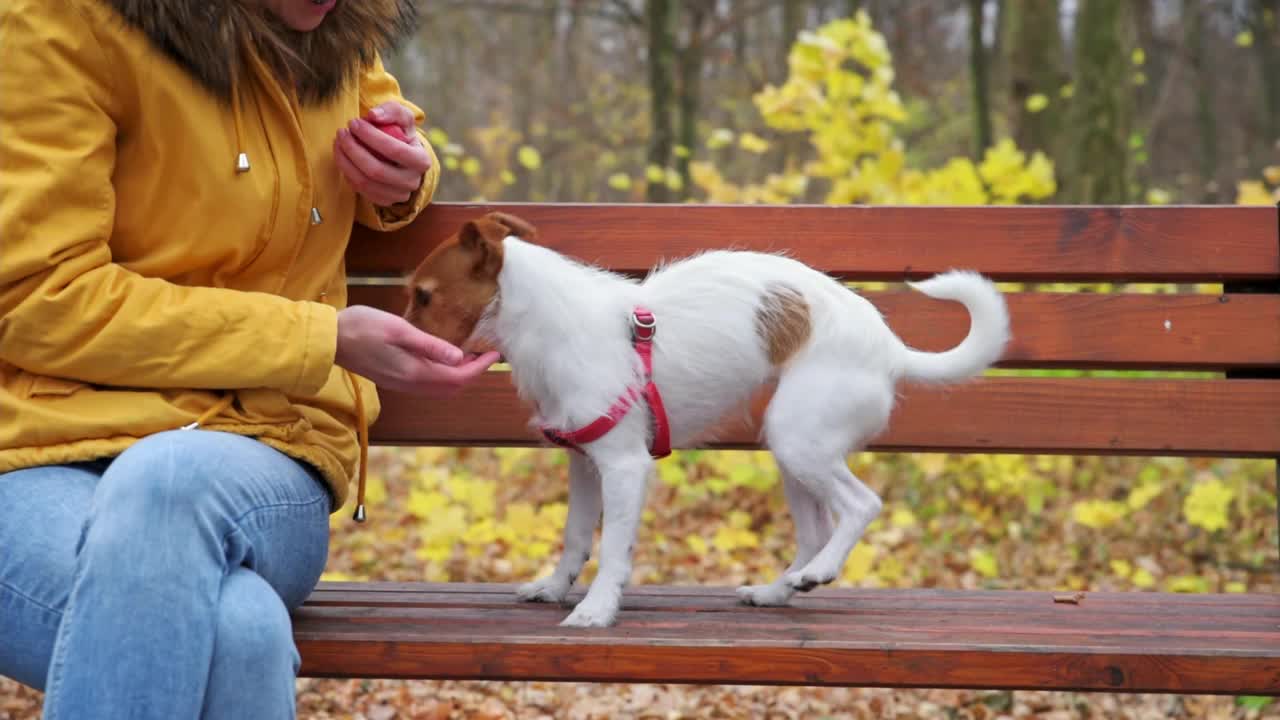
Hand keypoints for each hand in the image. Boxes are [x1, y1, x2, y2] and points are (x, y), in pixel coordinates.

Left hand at [334, 101, 431, 206]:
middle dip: (354, 150)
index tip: (354, 123)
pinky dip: (347, 173)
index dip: (371, 136)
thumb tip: (373, 115)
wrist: (403, 157)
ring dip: (346, 162)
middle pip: (377, 170)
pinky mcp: (385, 201)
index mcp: (421, 161)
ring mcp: (399, 195)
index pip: (395, 150)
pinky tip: (343, 158)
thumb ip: (391, 110)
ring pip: (365, 183)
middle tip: (342, 133)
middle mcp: (413, 182)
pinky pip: (360, 190)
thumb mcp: (402, 117)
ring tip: (338, 143)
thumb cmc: (401, 133)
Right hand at [334, 306, 498, 397]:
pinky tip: (446, 358)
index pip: (459, 378)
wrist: (329, 340)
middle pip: (453, 387)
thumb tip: (459, 358)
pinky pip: (428, 384)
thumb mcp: (399, 330)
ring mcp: (402, 385)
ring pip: (441, 388)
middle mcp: (411, 384)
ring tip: (472, 355)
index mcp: (415, 373)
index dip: (480, 367)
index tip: (495, 353)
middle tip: (487, 354)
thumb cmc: (362, 327)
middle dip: (473, 373)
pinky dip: (444, 375)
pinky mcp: (395, 379)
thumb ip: (430, 345)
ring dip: (459, 375)